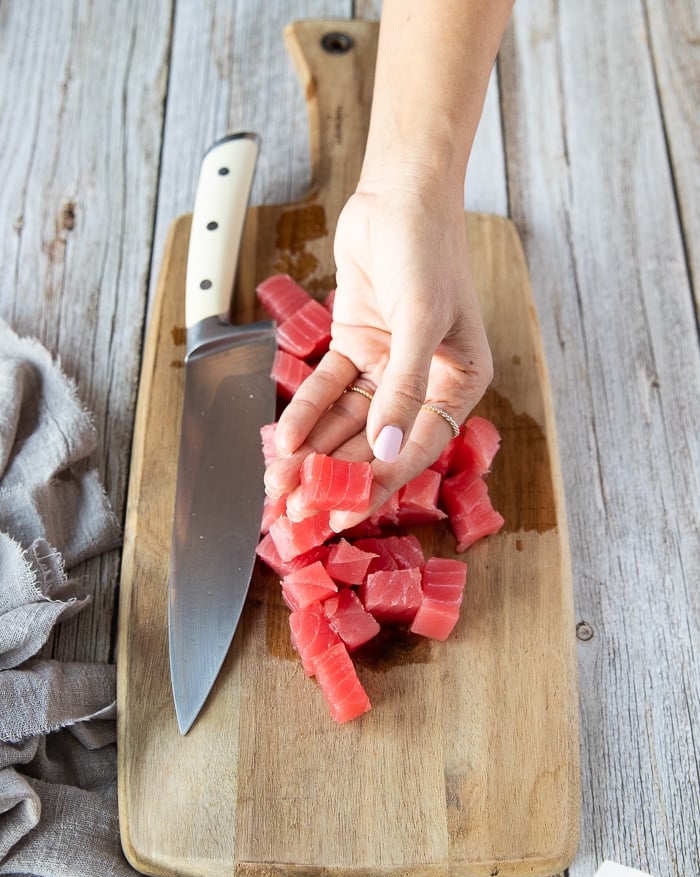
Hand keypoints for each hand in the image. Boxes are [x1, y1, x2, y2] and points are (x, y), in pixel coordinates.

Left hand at [264, 173, 492, 530]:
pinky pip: (329, 390)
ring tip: (282, 486)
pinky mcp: (357, 347)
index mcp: (458, 383)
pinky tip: (285, 439)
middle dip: (336, 478)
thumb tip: (386, 448)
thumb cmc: (427, 249)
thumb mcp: (422, 320)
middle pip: (375, 443)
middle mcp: (423, 381)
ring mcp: (387, 366)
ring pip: (346, 423)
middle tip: (299, 512)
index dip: (378, 485)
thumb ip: (404, 388)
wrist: (398, 194)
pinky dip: (307, 412)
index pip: (415, 448)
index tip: (342, 516)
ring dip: (315, 452)